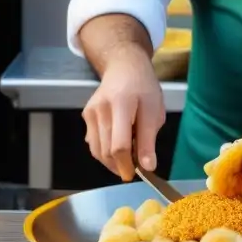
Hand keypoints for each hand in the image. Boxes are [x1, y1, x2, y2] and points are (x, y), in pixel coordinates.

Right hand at [82, 49, 165, 180]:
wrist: (123, 67)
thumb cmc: (143, 87)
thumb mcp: (154, 110)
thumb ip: (149, 139)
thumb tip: (147, 167)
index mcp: (121, 104)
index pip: (119, 145)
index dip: (126, 164)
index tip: (136, 174)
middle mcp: (100, 109)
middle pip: (106, 150)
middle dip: (120, 165)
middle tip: (135, 166)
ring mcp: (90, 113)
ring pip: (96, 150)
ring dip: (111, 162)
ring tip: (127, 157)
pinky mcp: (86, 116)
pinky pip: (93, 142)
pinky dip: (104, 152)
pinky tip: (117, 145)